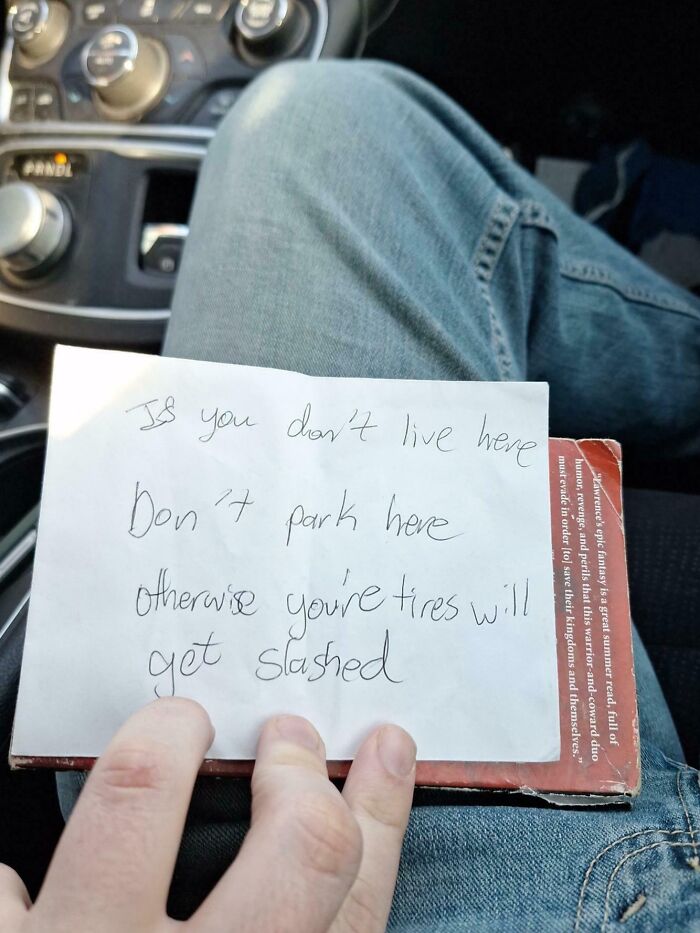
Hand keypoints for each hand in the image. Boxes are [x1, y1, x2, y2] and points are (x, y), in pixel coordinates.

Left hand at [0, 699, 415, 931]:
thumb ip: (290, 929)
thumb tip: (330, 848)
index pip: (355, 904)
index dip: (381, 815)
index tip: (383, 752)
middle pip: (297, 847)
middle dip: (296, 769)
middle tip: (283, 735)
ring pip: (136, 802)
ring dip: (163, 742)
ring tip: (172, 726)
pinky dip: (14, 865)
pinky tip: (27, 869)